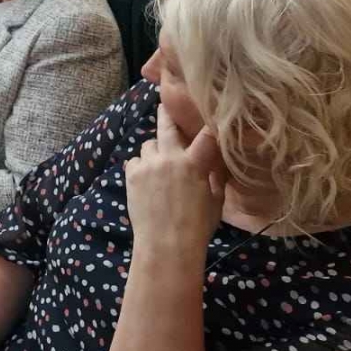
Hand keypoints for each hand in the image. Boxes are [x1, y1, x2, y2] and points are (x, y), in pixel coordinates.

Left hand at [124, 105, 227, 263]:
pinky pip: (135, 160)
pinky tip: (146, 180)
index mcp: (195, 164)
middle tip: (165, 106)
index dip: (208, 124)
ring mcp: (149, 163)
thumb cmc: (197, 227)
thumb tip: (218, 161)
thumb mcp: (216, 202)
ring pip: (149, 144)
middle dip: (167, 114)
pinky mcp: (131, 173)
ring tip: (160, 167)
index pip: (206, 134)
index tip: (207, 115)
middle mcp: (170, 157)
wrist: (166, 245)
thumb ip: (216, 177)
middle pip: (167, 125)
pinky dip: (141, 166)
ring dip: (156, 151)